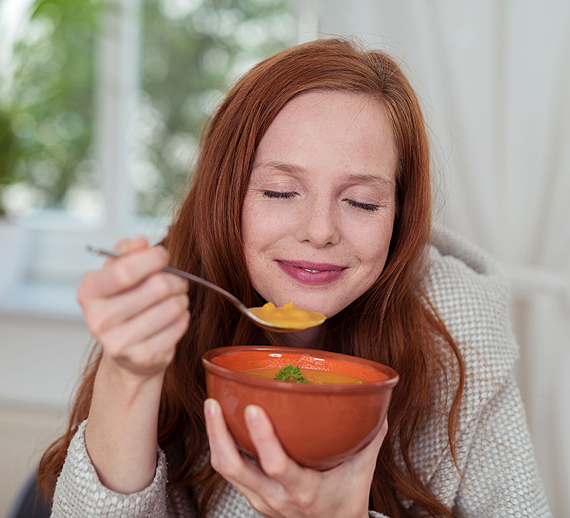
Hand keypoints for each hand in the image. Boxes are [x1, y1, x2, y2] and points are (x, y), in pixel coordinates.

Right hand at [77, 236, 189, 379]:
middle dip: (176, 279)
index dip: (151, 259)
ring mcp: (119, 342)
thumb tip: (140, 242)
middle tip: (178, 281)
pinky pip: (179, 326)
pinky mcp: (143, 358)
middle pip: (157, 288)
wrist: (126, 353)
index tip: (163, 255)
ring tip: (176, 298)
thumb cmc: (125, 303)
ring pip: (172, 307)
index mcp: (89, 292)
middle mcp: (98, 319)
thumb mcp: (119, 273)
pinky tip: (175, 317)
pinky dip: (183, 317)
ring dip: (181, 298)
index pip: (124, 271)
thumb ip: (128, 253)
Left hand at [204, 398, 386, 517]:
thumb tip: (377, 404)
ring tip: (212, 406)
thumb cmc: (345, 501)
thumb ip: (370, 438)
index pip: (276, 466)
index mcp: (304, 491)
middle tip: (213, 403)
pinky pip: (230, 471)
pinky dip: (223, 446)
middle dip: (218, 434)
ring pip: (226, 470)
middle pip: (234, 468)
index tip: (254, 407)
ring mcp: (260, 499)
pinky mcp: (252, 496)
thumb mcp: (361, 473)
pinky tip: (222, 423)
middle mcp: (275, 497)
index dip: (262, 438)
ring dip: (215, 437)